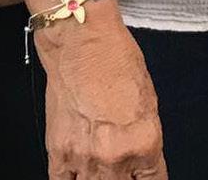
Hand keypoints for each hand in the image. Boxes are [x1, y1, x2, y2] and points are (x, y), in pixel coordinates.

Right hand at [41, 16, 167, 178]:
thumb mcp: (149, 101)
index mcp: (145, 141)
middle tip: (123, 170)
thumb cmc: (116, 60)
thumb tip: (141, 159)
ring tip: (103, 170)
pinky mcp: (58, 152)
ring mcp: (85, 157)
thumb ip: (144, 138)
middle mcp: (115, 155)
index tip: (144, 176)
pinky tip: (80, 176)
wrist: (81, 43)